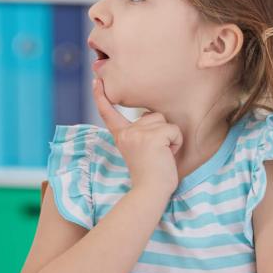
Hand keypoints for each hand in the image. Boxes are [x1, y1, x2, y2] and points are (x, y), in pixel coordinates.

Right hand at [92, 79, 180, 196]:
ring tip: (162, 154)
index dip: (101, 97)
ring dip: (170, 138)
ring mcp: (138, 134)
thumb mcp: (139, 149)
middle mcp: (127, 132)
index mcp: (121, 135)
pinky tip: (168, 155)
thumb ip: (140, 133)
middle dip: (162, 132)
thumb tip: (148, 116)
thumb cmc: (150, 174)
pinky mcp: (152, 137)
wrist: (150, 191)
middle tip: (156, 154)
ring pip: (165, 122)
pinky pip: (174, 130)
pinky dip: (176, 143)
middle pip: (153, 116)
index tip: (96, 81)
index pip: (109, 113)